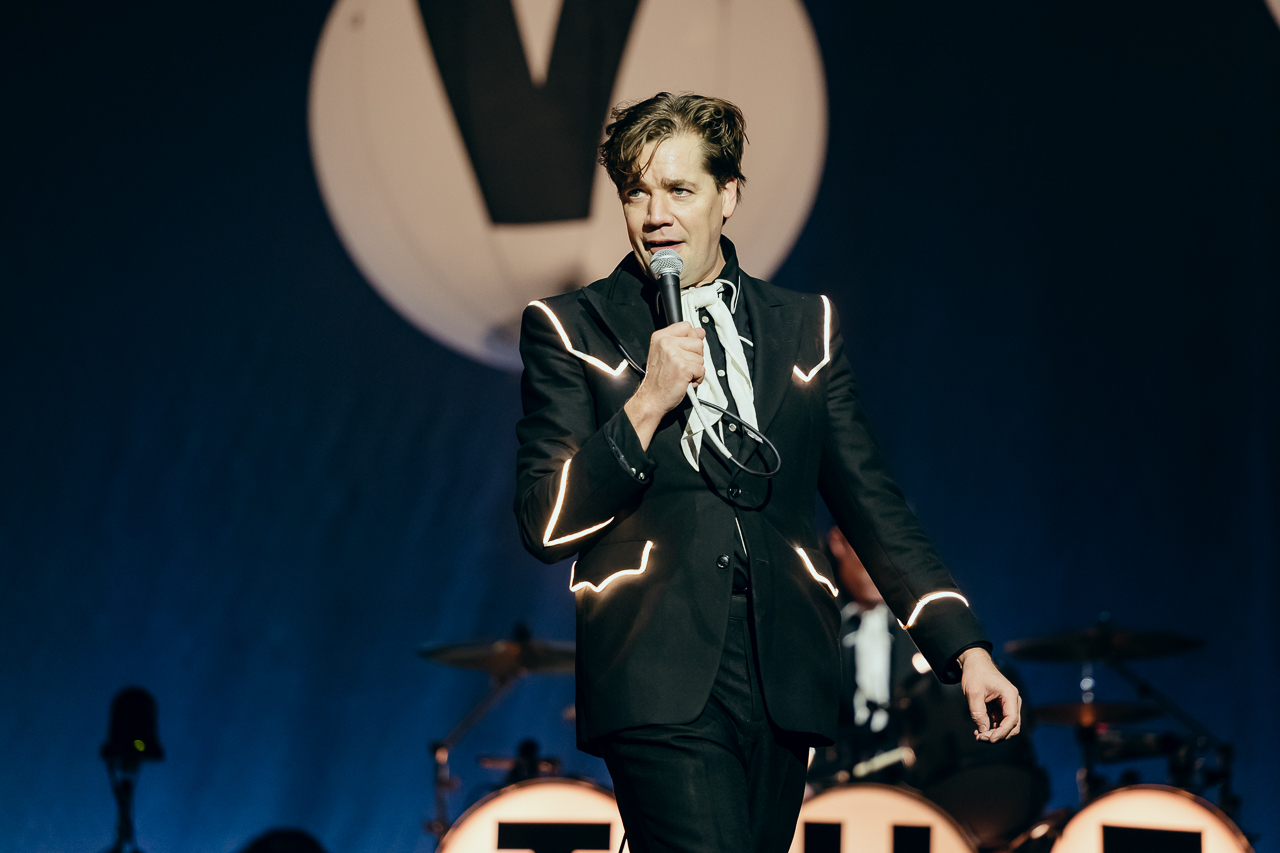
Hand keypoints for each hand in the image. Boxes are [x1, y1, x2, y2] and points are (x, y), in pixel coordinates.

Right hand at [624, 322, 705, 448]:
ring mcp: (675, 354)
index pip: (686, 326)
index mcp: (660, 337)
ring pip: (701, 357)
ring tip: (682, 375)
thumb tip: (700, 332)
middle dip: (694, 357)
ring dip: (696, 369)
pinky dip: (697, 379)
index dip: (690, 339)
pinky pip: (702, 370)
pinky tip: (685, 381)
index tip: (684, 351)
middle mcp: (666, 343)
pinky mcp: (684, 367)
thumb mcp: (666, 354)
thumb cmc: (658, 379)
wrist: (651, 398)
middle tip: (681, 366)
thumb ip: (683, 341)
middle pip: (697, 342)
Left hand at [957, 647, 1021, 741]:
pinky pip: (1000, 723)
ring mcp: (1008, 705)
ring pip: (1006, 727)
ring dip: (994, 734)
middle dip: (998, 735)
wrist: (974, 663)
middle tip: (980, 738)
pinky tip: (979, 731)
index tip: (989, 739)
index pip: (1012, 719)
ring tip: (978, 736)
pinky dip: (992, 729)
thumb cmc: (975, 674)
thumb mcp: (973, 692)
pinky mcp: (1001, 708)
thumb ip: (978, 712)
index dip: (1002, 732)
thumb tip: (983, 731)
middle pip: (1012, 726)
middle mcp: (1013, 701)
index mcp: (1010, 695)